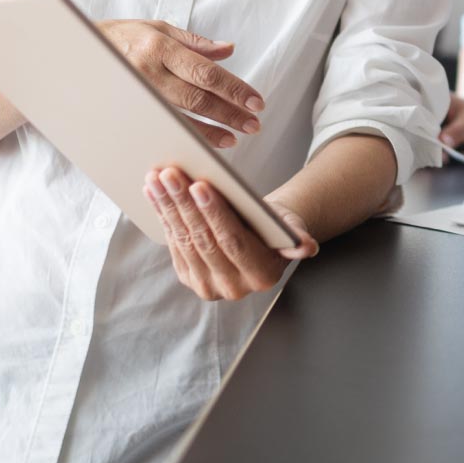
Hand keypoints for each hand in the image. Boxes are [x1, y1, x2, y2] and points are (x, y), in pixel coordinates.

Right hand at [99, 20, 262, 147]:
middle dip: (229, 114)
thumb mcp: (158, 29)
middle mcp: (149, 73)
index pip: (206, 73)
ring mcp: (136, 95)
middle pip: (198, 99)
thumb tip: (229, 50)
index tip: (256, 102)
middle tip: (253, 124)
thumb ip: (195, 43)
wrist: (72, 53)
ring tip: (235, 137)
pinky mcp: (127, 112)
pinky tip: (204, 144)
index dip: (234, 89)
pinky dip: (186, 137)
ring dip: (211, 131)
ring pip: (181, 118)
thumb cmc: (121, 37)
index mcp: (160, 48)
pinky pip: (162, 127)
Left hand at [146, 166, 317, 300]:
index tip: (199, 184)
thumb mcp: (291, 227)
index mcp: (261, 275)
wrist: (264, 239)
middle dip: (183, 205)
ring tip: (157, 178)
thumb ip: (297, 238)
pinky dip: (163, 216)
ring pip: (184, 241)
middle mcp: (233, 288)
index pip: (232, 242)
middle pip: (203, 241)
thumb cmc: (277, 226)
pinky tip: (155, 193)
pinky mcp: (189, 277)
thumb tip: (307, 247)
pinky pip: (173, 244)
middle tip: (169, 174)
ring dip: (167, 207)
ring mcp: (208, 286)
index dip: (214, 214)